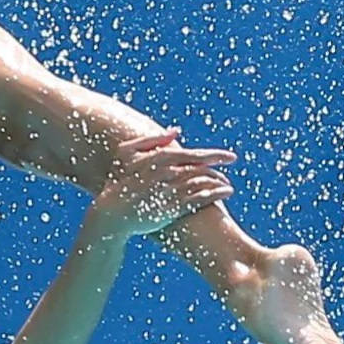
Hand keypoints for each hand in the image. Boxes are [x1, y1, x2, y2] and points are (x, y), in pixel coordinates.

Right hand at [89, 128, 236, 236]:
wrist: (111, 213)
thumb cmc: (118, 181)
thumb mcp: (127, 153)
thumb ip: (152, 139)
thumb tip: (176, 131)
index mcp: (160, 158)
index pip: (195, 154)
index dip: (215, 155)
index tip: (229, 156)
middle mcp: (168, 173)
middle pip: (202, 168)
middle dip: (220, 166)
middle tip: (232, 166)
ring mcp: (172, 190)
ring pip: (204, 182)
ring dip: (220, 182)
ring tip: (228, 185)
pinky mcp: (173, 208)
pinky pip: (201, 198)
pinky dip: (217, 194)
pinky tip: (225, 193)